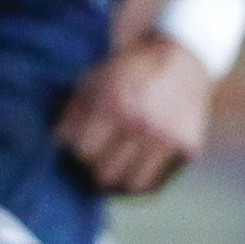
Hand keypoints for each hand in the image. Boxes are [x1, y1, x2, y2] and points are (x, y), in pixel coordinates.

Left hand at [57, 30, 216, 194]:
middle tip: (91, 162)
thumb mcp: (94, 81)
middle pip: (105, 173)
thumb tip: (56, 146)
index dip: (75, 151)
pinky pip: (155, 182)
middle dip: (93, 169)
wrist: (182, 58)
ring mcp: (168, 138)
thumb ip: (74, 113)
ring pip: (131, 185)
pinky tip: (129, 173)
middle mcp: (143, 123)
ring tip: (108, 172)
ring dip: (116, 182)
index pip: (82, 151)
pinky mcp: (188, 147)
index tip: (76, 147)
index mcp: (115, 104)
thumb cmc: (128, 71)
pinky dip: (139, 183)